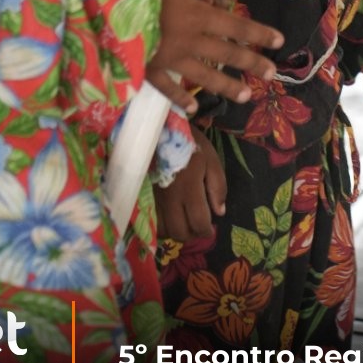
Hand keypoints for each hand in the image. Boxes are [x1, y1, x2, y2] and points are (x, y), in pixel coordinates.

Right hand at [144, 0, 282, 114]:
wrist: (100, 11)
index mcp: (197, 15)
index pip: (236, 26)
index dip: (259, 33)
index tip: (279, 41)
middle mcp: (189, 41)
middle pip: (226, 55)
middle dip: (251, 64)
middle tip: (271, 74)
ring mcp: (169, 60)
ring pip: (204, 76)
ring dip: (226, 86)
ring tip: (245, 95)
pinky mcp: (148, 70)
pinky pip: (168, 88)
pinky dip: (181, 98)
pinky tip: (193, 108)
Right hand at [155, 128, 226, 242]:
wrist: (161, 128)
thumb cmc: (190, 143)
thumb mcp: (211, 159)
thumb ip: (218, 186)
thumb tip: (219, 212)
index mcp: (189, 188)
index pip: (198, 223)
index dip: (207, 231)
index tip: (210, 228)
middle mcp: (169, 197)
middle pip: (179, 232)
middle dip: (192, 234)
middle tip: (197, 226)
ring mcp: (153, 197)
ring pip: (164, 230)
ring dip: (176, 230)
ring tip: (184, 220)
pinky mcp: (143, 195)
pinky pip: (151, 221)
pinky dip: (162, 225)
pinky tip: (169, 216)